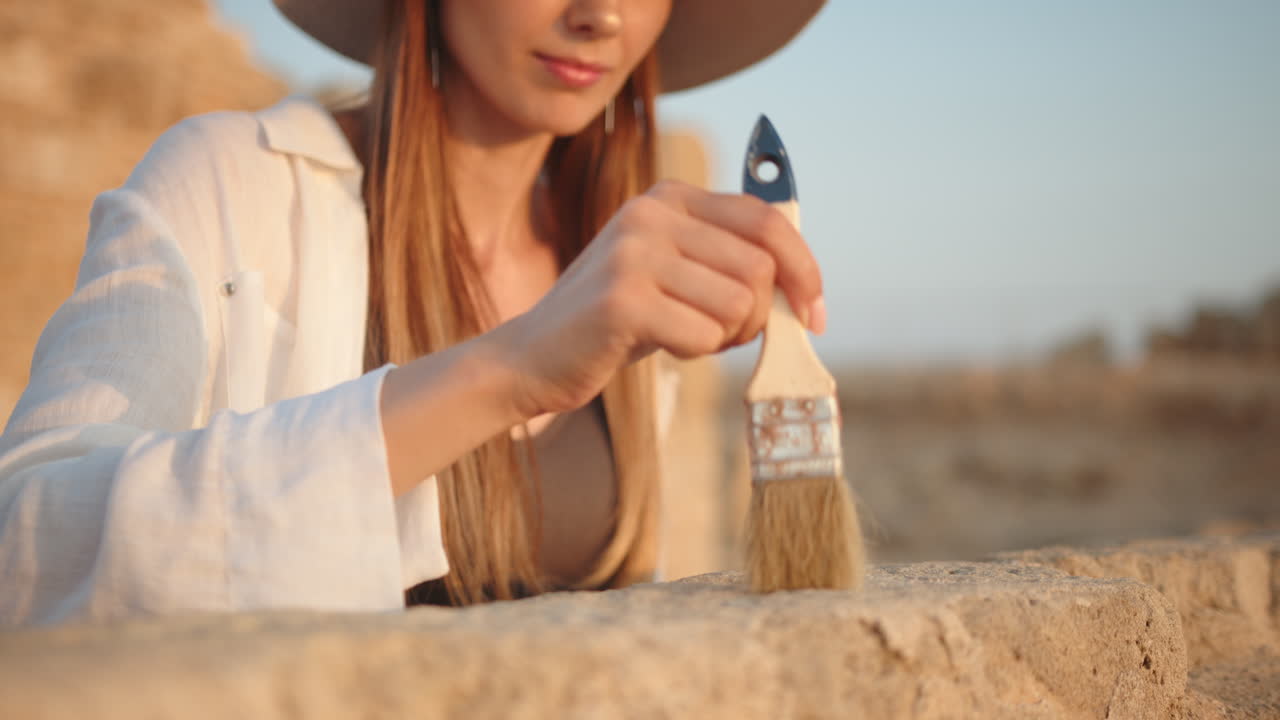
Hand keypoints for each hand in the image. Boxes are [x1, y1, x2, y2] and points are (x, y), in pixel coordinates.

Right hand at [498, 179, 823, 418]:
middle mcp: (651, 212)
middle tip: (727, 335)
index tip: (815, 313)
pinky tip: (660, 345)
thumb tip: (805, 283)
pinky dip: (695, 352)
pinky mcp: (622, 299)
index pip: (766, 221)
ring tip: (686, 335)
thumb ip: (728, 260)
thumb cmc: (618, 321)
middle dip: (760, 315)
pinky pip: (703, 333)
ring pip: (740, 302)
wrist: (533, 356)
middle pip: (761, 267)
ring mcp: (633, 252)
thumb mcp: (675, 272)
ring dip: (726, 336)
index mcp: (669, 196)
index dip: (805, 269)